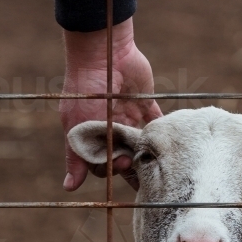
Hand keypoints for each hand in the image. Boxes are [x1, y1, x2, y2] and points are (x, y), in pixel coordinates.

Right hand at [60, 20, 161, 190]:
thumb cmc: (85, 91)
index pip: (102, 162)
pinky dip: (163, 133)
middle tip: (135, 164)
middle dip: (130, 165)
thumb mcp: (77, 126)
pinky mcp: (145, 104)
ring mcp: (128, 116)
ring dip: (148, 156)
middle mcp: (110, 128)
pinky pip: (157, 122)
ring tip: (159, 169)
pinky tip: (171, 147)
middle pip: (123, 156)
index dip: (110, 168)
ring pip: (141, 144)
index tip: (119, 164)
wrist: (104, 53)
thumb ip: (77, 157)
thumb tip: (70, 188)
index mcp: (92, 134)